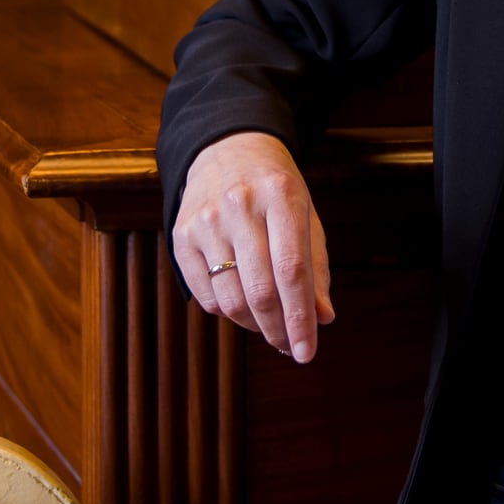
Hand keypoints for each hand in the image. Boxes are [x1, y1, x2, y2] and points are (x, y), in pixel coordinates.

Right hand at [174, 132, 335, 362]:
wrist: (227, 150)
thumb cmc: (276, 191)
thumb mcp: (306, 216)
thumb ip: (316, 267)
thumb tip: (322, 319)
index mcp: (281, 195)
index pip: (292, 270)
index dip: (300, 318)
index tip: (307, 352)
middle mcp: (240, 205)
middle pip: (260, 290)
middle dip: (278, 329)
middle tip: (289, 346)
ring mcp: (206, 220)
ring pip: (230, 299)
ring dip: (253, 325)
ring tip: (269, 325)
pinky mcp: (180, 235)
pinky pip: (205, 295)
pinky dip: (227, 312)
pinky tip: (242, 304)